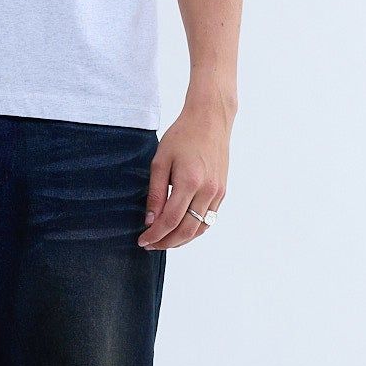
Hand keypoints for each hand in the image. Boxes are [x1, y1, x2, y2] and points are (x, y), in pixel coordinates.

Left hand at [138, 93, 230, 248]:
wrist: (210, 120)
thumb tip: (150, 220)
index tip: (143, 240)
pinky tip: (180, 229)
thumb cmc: (182, 135)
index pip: (171, 220)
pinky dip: (194, 229)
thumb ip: (155, 192)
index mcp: (190, 182)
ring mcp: (218, 192)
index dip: (155, 234)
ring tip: (163, 241)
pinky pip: (209, 219)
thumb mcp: (160, 161)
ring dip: (181, 240)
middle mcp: (207, 191)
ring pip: (200, 228)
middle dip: (166, 242)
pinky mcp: (222, 191)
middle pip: (187, 230)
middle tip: (150, 244)